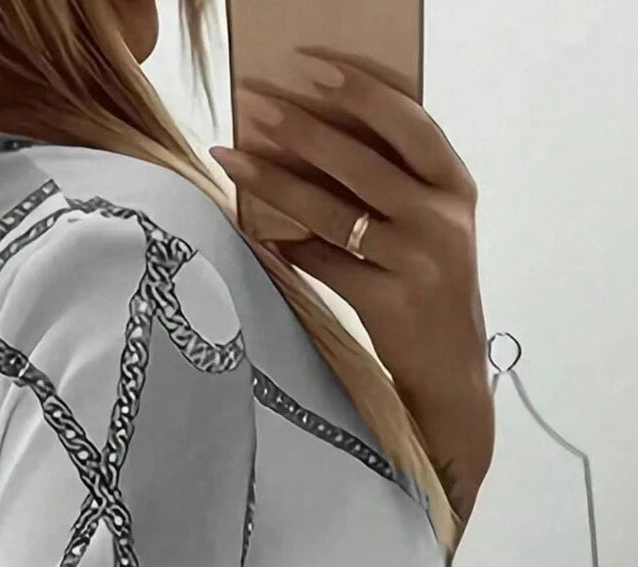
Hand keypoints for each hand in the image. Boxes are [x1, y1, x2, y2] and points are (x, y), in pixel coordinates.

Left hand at [210, 49, 493, 519]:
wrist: (451, 374)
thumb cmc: (430, 293)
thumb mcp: (433, 232)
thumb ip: (397, 188)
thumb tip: (313, 140)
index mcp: (457, 189)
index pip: (410, 122)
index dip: (361, 91)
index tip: (312, 68)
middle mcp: (443, 221)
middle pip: (361, 161)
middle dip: (300, 128)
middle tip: (253, 105)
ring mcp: (419, 263)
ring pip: (332, 212)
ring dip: (275, 182)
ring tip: (232, 157)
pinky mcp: (390, 304)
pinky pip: (324, 265)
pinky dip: (287, 248)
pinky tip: (257, 233)